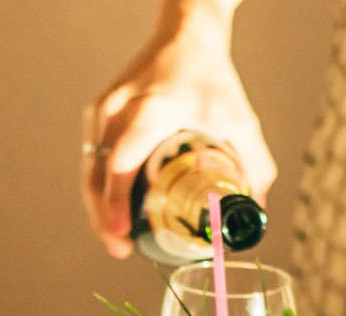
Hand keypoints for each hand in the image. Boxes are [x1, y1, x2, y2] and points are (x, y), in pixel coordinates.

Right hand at [81, 8, 275, 257]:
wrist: (185, 36)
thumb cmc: (212, 78)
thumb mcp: (241, 121)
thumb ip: (254, 165)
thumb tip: (255, 211)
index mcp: (154, 109)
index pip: (124, 159)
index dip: (118, 200)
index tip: (123, 233)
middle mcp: (120, 108)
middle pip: (98, 172)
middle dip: (104, 217)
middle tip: (121, 249)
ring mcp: (103, 111)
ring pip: (90, 169)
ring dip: (99, 208)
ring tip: (119, 240)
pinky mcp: (98, 115)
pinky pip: (92, 159)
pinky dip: (100, 189)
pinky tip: (115, 213)